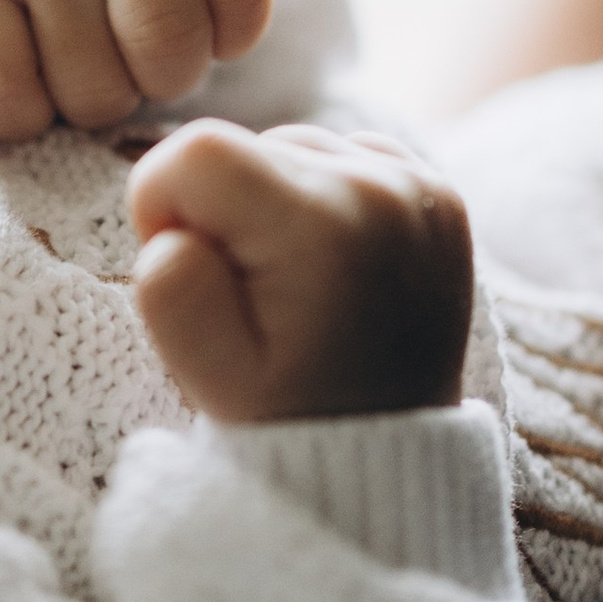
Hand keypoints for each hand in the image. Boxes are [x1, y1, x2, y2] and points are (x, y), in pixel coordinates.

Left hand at [0, 0, 273, 139]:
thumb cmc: (14, 23)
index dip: (17, 117)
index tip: (19, 91)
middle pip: (94, 87)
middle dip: (94, 101)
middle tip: (87, 68)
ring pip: (170, 48)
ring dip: (164, 77)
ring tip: (138, 54)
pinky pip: (241, 3)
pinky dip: (233, 35)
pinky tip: (201, 26)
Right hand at [128, 123, 472, 424]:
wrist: (387, 458)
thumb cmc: (290, 416)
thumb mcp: (209, 375)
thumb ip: (170, 291)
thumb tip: (177, 229)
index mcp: (323, 227)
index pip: (195, 151)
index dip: (163, 208)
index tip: (194, 276)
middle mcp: (384, 188)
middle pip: (244, 143)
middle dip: (219, 211)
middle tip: (250, 296)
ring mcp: (422, 186)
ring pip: (292, 146)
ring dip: (269, 203)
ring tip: (293, 285)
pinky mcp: (439, 193)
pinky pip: (345, 157)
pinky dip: (320, 198)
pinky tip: (328, 265)